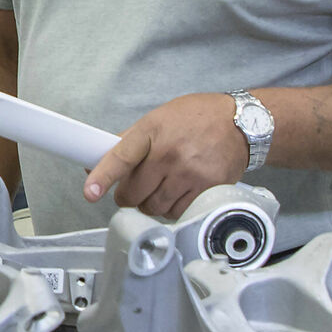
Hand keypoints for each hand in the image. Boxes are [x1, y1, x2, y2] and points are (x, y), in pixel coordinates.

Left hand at [84, 92, 248, 219]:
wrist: (241, 123)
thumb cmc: (197, 118)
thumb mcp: (158, 119)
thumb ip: (128, 141)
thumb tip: (96, 162)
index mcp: (152, 132)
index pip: (121, 157)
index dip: (103, 176)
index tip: (90, 192)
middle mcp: (170, 153)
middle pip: (134, 193)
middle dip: (130, 195)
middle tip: (137, 187)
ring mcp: (189, 173)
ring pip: (153, 207)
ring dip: (151, 203)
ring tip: (162, 186)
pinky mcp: (206, 189)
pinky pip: (176, 213)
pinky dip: (172, 208)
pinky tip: (179, 191)